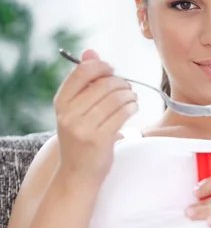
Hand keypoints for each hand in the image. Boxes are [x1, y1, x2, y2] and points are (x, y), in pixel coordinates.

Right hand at [54, 49, 137, 185]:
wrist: (77, 175)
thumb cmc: (80, 139)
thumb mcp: (75, 111)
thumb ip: (84, 82)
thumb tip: (90, 52)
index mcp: (61, 103)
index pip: (81, 72)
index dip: (100, 66)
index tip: (112, 69)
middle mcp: (69, 114)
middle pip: (103, 84)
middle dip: (120, 82)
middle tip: (127, 87)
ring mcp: (83, 127)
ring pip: (115, 98)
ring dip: (129, 94)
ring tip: (132, 98)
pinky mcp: (100, 139)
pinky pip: (122, 114)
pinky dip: (132, 107)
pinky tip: (133, 107)